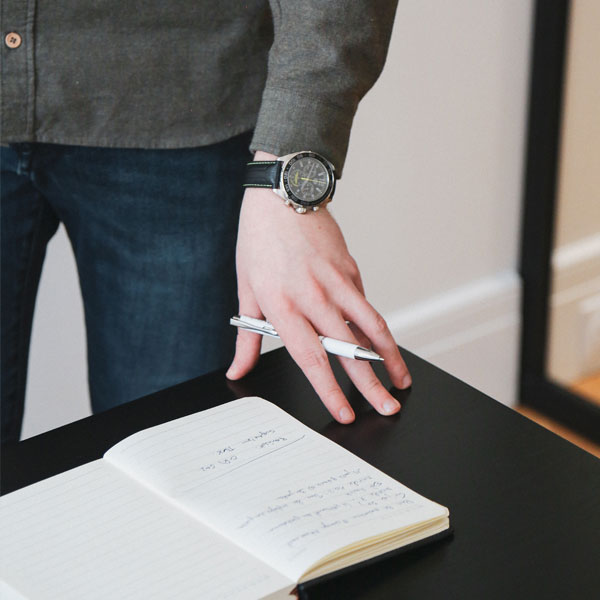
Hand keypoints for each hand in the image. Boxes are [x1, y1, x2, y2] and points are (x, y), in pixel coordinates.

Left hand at [226, 151, 411, 423]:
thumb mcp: (245, 290)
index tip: (345, 413)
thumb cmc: (259, 242)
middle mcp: (313, 296)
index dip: (329, 390)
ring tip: (401, 379)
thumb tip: (236, 371)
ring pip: (371, 325)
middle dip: (371, 384)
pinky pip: (364, 305)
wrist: (282, 196)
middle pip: (348, 349)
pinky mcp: (350, 270)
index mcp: (282, 305)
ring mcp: (336, 282)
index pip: (310, 357)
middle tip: (388, 407)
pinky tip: (378, 344)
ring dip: (389, 356)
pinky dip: (373, 328)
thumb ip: (247, 337)